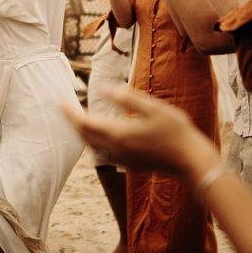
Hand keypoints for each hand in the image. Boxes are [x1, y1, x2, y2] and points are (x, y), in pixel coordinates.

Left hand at [60, 84, 216, 177]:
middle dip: (73, 121)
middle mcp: (116, 149)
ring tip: (78, 119)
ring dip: (83, 132)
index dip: (70, 112)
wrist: (191, 160)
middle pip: (85, 136)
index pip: (84, 123)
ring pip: (93, 146)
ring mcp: (122, 159)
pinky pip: (104, 152)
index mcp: (119, 134)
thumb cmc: (176, 130)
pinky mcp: (130, 164)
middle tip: (65, 107)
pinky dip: (95, 141)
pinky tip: (99, 134)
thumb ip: (127, 97)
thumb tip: (103, 88)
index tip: (60, 101)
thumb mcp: (153, 107)